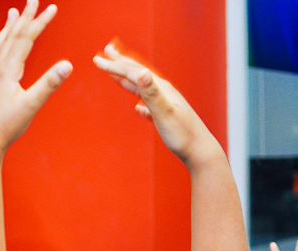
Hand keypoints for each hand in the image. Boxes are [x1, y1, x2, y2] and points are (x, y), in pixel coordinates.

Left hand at [0, 0, 70, 155]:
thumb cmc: (6, 127)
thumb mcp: (31, 106)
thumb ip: (49, 84)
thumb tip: (67, 65)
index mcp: (7, 70)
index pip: (25, 38)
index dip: (39, 21)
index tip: (53, 7)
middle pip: (11, 36)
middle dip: (24, 17)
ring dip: (8, 27)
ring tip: (13, 12)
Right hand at [94, 43, 218, 165]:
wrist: (200, 151)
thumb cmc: (182, 134)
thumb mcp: (164, 112)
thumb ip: (152, 93)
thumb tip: (142, 72)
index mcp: (160, 89)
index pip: (133, 73)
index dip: (114, 66)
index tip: (97, 59)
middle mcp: (163, 92)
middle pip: (138, 74)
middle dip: (120, 63)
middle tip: (106, 51)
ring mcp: (165, 104)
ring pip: (142, 87)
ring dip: (128, 79)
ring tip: (117, 73)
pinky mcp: (165, 118)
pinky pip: (149, 106)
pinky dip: (140, 103)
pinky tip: (138, 109)